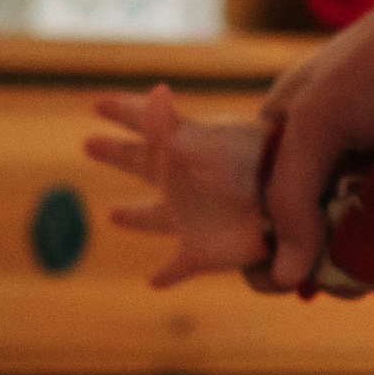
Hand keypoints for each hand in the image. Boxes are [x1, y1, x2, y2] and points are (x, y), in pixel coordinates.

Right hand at [84, 84, 269, 287]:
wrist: (285, 205)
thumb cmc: (246, 166)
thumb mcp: (204, 142)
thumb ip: (173, 124)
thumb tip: (159, 91)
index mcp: (176, 152)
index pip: (141, 125)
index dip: (120, 111)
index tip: (96, 101)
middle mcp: (179, 182)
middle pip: (138, 164)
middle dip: (114, 153)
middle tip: (88, 143)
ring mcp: (190, 217)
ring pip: (154, 216)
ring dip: (134, 215)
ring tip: (114, 214)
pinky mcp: (202, 252)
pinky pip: (179, 267)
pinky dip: (166, 275)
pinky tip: (153, 283)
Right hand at [258, 0, 373, 285]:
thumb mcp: (320, 119)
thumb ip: (290, 195)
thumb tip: (281, 278)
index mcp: (294, 138)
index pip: (260, 212)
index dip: (263, 251)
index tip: (280, 283)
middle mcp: (339, 162)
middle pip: (316, 244)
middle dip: (326, 272)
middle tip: (347, 280)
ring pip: (371, 254)